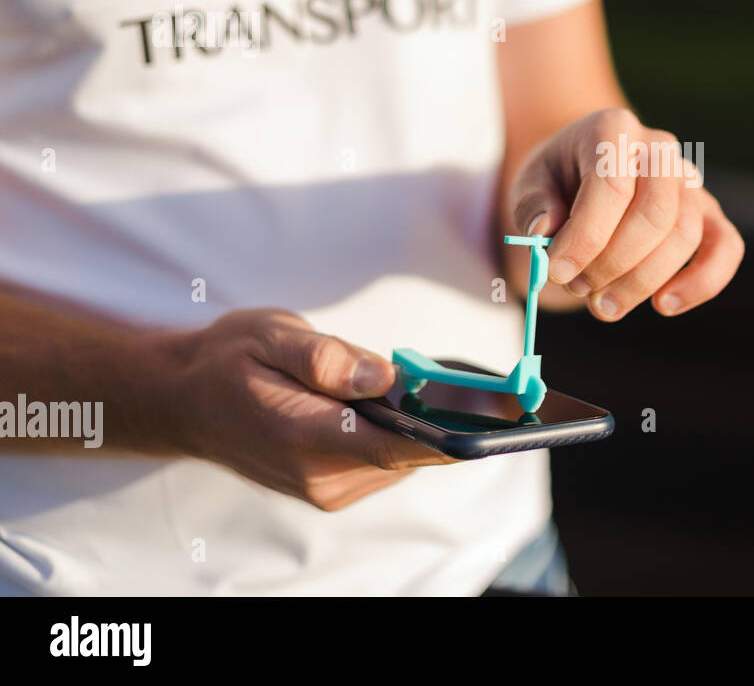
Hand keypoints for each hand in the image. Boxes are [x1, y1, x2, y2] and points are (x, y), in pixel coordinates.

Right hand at [157, 308, 454, 510]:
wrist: (187, 400)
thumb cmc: (229, 361)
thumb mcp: (271, 336)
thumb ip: (326, 357)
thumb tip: (382, 375)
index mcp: (302, 437)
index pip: (390, 447)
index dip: (447, 438)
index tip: (493, 425)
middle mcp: (319, 477)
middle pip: (408, 454)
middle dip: (442, 419)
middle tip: (479, 384)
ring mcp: (327, 489)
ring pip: (403, 459)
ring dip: (419, 425)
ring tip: (421, 384)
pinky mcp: (334, 488)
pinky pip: (388, 461)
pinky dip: (402, 434)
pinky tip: (397, 403)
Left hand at [508, 108, 743, 320]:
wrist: (584, 176)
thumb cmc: (557, 181)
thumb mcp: (530, 183)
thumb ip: (532, 205)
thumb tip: (546, 232)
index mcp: (614, 130)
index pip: (611, 186)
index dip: (585, 237)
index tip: (555, 272)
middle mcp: (660, 149)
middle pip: (655, 214)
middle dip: (613, 263)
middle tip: (577, 288)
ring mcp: (689, 181)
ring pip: (684, 236)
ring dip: (641, 282)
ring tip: (601, 304)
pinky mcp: (708, 213)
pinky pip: (726, 247)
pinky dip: (702, 282)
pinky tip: (664, 306)